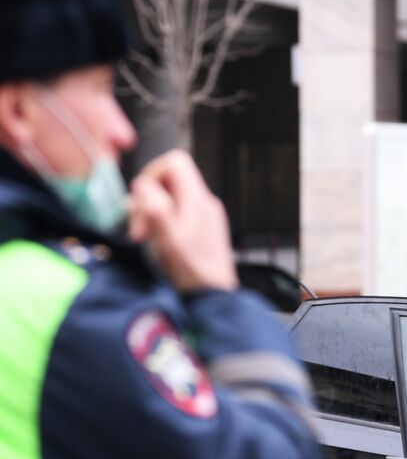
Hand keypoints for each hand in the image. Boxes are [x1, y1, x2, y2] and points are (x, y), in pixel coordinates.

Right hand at [128, 150, 237, 292]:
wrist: (214, 296)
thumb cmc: (193, 271)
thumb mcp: (168, 239)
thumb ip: (155, 208)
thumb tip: (143, 183)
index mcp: (198, 200)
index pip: (175, 162)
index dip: (152, 173)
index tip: (141, 199)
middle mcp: (205, 203)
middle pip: (169, 180)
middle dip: (147, 199)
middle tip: (140, 228)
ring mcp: (205, 215)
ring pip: (171, 197)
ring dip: (152, 213)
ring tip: (147, 238)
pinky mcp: (203, 228)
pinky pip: (178, 213)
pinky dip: (163, 223)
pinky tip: (159, 243)